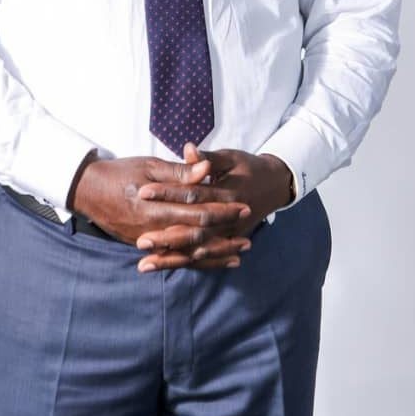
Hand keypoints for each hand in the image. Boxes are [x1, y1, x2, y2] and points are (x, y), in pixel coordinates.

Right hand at [68, 153, 251, 249]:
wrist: (88, 190)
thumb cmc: (120, 172)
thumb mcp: (149, 166)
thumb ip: (180, 172)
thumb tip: (206, 168)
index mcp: (156, 206)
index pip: (197, 212)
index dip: (222, 210)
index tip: (243, 207)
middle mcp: (152, 229)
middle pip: (196, 238)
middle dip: (223, 237)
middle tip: (248, 237)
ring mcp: (147, 241)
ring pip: (186, 253)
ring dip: (213, 255)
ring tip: (238, 255)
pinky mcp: (143, 246)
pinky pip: (173, 258)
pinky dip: (194, 261)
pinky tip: (211, 261)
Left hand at [135, 144, 294, 272]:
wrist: (274, 185)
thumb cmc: (247, 167)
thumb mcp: (230, 157)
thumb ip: (207, 158)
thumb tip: (188, 149)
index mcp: (227, 192)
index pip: (193, 194)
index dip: (168, 193)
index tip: (143, 193)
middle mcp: (229, 218)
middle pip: (194, 229)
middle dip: (166, 237)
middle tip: (140, 241)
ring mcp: (230, 234)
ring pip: (198, 249)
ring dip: (172, 257)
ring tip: (145, 263)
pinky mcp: (228, 242)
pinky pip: (205, 258)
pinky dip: (185, 263)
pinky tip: (164, 266)